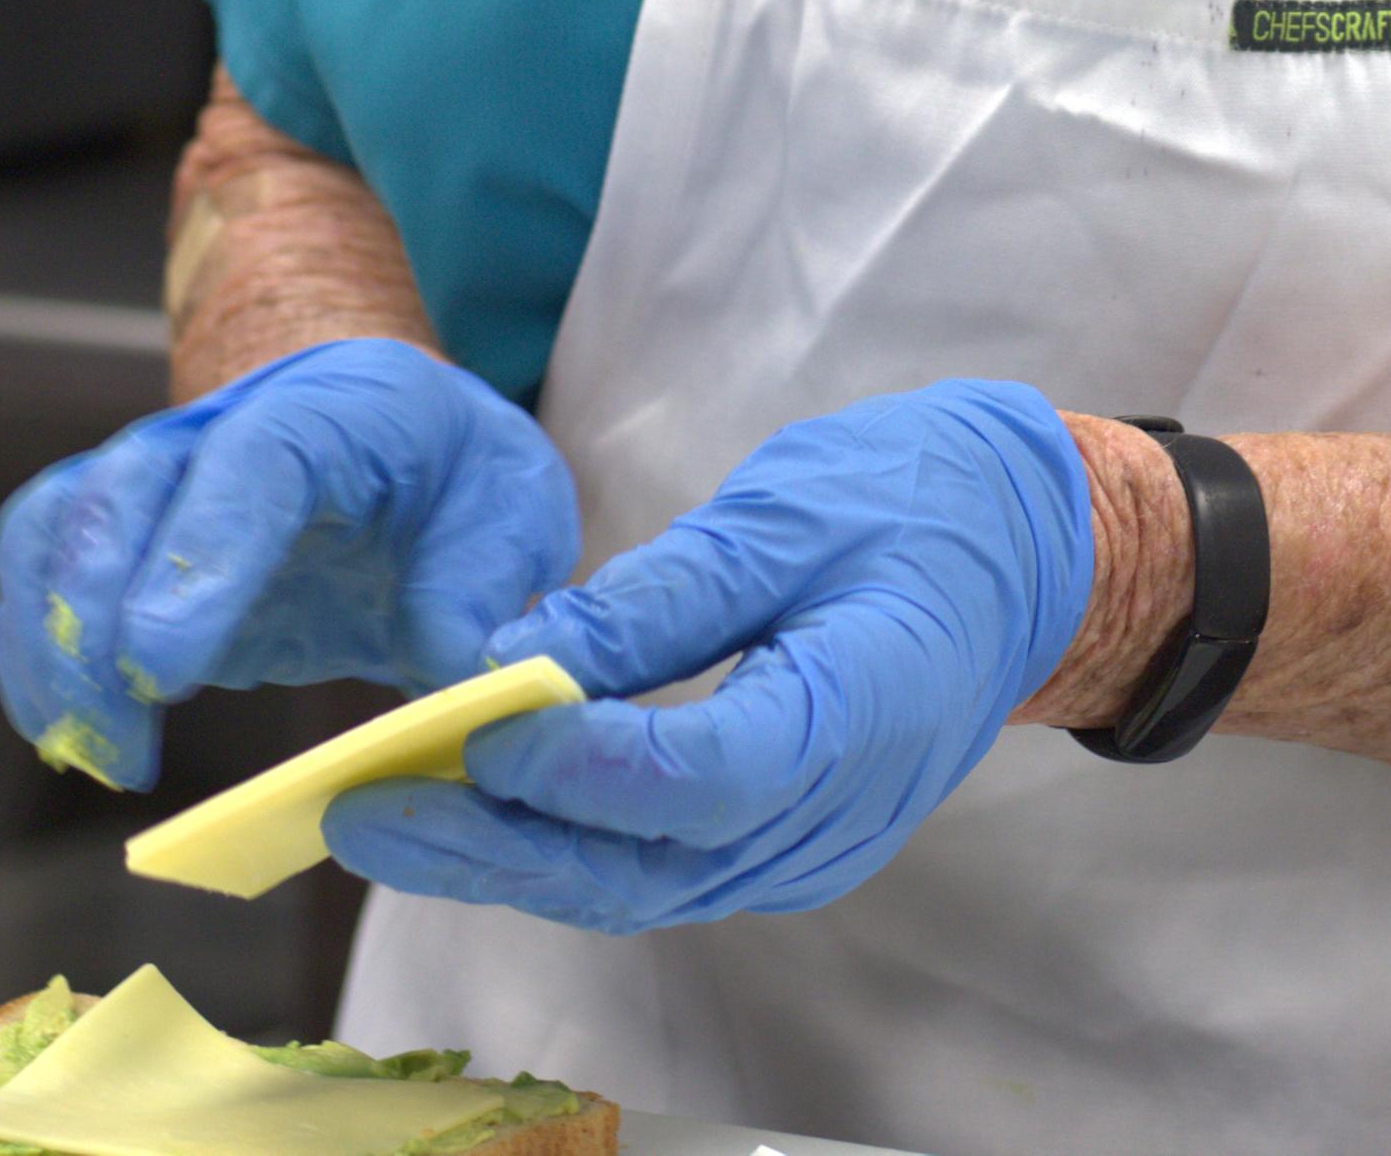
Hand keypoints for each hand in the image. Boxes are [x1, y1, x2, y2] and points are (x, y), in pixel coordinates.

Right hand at [0, 339, 583, 783]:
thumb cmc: (456, 480)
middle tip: (122, 728)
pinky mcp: (124, 548)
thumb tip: (451, 669)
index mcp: (334, 410)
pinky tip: (76, 738)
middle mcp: (221, 430)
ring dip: (51, 643)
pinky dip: (36, 659)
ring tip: (99, 751)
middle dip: (95, 611)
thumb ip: (479, 587)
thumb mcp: (513, 515)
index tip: (165, 667)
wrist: (403, 442)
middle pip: (121, 489)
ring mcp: (159, 484)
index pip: (250, 462)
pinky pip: (40, 581)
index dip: (198, 558)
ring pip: (53, 528)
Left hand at [322, 378, 1091, 929]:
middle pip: (643, 867)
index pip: (693, 777)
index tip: (473, 715)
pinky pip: (658, 871)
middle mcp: (832, 817)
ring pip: (637, 886)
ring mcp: (809, 850)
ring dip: (508, 857)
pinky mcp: (780, 849)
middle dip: (493, 844)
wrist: (1025, 554)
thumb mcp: (790, 512)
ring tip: (387, 819)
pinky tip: (478, 812)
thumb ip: (659, 597)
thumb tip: (523, 652)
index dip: (576, 761)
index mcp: (857, 716)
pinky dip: (562, 848)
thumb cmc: (918, 505)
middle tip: (365, 812)